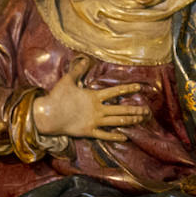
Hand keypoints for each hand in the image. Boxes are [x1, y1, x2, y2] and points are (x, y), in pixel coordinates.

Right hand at [32, 57, 149, 140]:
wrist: (48, 116)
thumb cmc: (57, 98)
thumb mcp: (67, 81)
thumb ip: (78, 71)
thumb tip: (85, 60)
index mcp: (94, 97)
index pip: (115, 92)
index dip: (128, 89)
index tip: (139, 87)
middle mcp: (97, 110)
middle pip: (120, 110)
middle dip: (135, 110)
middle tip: (147, 111)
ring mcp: (94, 122)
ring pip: (116, 122)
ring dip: (130, 121)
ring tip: (140, 120)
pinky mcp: (89, 132)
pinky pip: (105, 135)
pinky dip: (115, 136)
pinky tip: (125, 137)